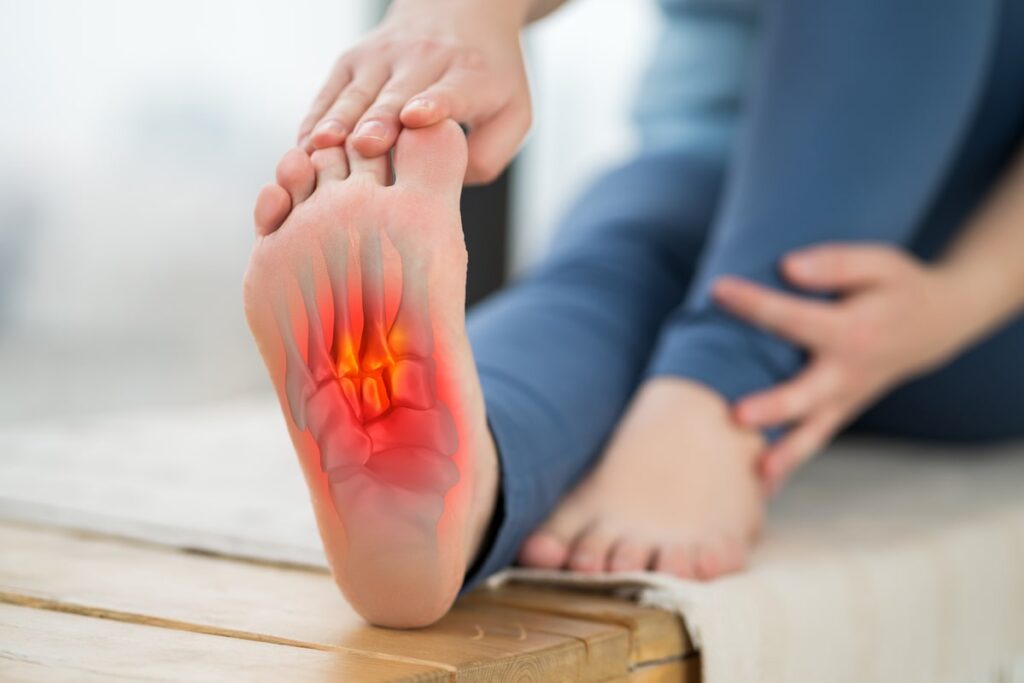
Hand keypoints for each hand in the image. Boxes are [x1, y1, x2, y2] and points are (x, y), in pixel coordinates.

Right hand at [298, 0, 531, 184]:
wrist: (460, 12)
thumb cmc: (487, 80)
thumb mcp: (513, 114)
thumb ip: (488, 155)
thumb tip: (444, 183)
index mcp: (469, 76)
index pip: (449, 92)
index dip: (434, 104)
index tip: (418, 116)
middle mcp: (424, 60)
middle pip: (396, 96)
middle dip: (379, 120)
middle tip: (366, 145)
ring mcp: (383, 57)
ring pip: (356, 94)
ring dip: (338, 120)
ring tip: (320, 146)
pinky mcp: (351, 60)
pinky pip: (329, 94)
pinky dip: (316, 119)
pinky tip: (303, 146)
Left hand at [712, 243, 969, 492]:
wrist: (936, 324)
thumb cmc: (897, 288)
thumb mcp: (880, 263)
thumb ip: (836, 263)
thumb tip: (788, 268)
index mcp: (851, 331)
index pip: (793, 317)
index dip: (754, 303)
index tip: (717, 289)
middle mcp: (846, 373)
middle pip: (805, 394)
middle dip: (772, 406)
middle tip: (737, 414)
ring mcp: (844, 399)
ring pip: (812, 433)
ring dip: (784, 455)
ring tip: (755, 475)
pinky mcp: (840, 412)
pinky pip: (814, 441)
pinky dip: (790, 464)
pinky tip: (759, 488)